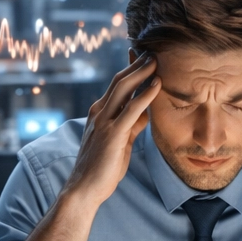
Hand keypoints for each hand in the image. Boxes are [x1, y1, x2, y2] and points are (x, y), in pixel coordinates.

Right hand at [61, 55, 158, 209]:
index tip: (143, 57)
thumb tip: (145, 114)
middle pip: (119, 80)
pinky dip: (145, 94)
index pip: (116, 85)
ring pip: (123, 88)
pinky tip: (157, 84)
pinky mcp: (113, 134)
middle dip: (136, 64)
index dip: (130, 69)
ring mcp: (104, 122)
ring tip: (156, 60)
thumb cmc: (102, 168)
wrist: (84, 189)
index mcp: (99, 113)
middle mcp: (99, 113)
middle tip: (153, 51)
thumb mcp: (120, 142)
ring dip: (141, 72)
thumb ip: (131, 126)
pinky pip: (131, 109)